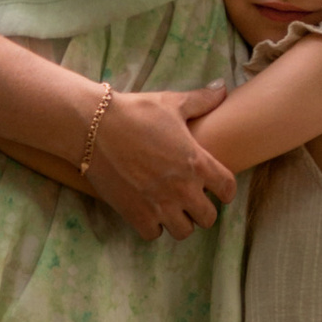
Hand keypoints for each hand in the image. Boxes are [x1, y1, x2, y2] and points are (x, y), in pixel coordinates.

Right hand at [87, 87, 236, 238]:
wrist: (93, 126)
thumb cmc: (135, 112)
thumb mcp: (172, 103)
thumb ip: (202, 100)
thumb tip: (223, 87)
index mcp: (197, 162)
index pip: (228, 189)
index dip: (225, 190)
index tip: (217, 188)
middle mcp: (182, 188)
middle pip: (208, 218)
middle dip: (202, 209)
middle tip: (191, 199)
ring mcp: (159, 205)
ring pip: (184, 231)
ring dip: (180, 221)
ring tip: (171, 208)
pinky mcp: (135, 214)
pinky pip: (154, 234)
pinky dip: (153, 226)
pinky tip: (148, 211)